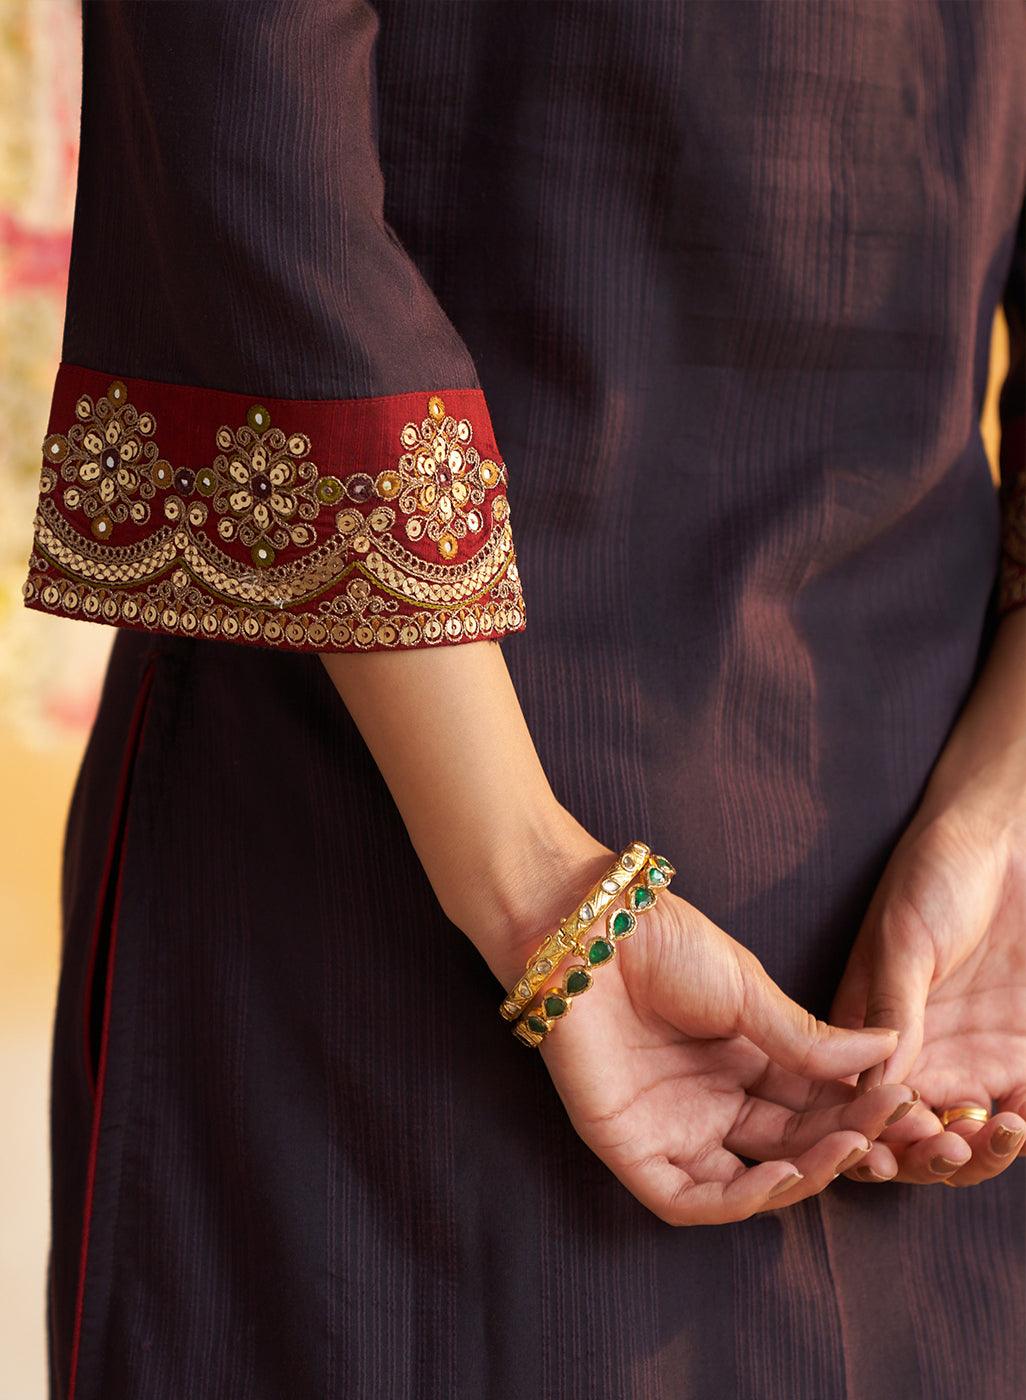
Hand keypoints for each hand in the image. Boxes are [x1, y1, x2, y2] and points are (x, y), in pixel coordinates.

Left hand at [484, 844, 917, 1225]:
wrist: (586, 929)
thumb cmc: (659, 942)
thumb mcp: (748, 991)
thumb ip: (807, 1038)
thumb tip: (887, 1050)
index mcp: (740, 1061)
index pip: (810, 1103)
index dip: (856, 1108)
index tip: (904, 1097)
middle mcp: (709, 1101)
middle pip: (787, 1143)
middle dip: (840, 1140)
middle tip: (888, 1124)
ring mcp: (670, 1127)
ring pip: (744, 1184)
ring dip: (801, 1177)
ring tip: (848, 1148)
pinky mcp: (627, 1147)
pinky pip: (686, 1198)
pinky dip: (737, 1200)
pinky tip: (782, 1174)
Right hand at [830, 801, 1025, 1186]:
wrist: (1004, 841)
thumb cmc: (934, 875)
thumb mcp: (902, 941)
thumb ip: (890, 1010)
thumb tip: (873, 1085)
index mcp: (867, 1034)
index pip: (859, 1108)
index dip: (870, 1139)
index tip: (887, 1149)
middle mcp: (916, 1057)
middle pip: (914, 1138)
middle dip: (929, 1158)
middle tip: (950, 1145)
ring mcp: (972, 1057)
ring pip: (969, 1137)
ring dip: (980, 1153)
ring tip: (1002, 1134)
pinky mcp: (1021, 1052)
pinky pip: (1023, 1108)